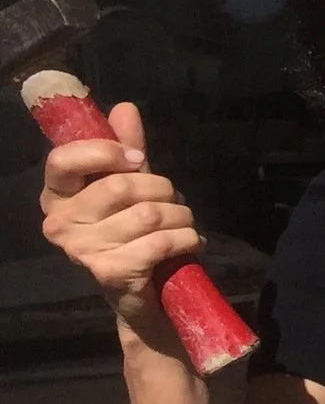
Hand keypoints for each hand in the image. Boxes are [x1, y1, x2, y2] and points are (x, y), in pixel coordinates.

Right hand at [38, 103, 198, 335]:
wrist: (147, 294)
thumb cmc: (135, 234)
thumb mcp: (132, 186)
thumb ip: (126, 149)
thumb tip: (124, 108)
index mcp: (56, 196)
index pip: (63, 159)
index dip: (108, 152)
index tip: (139, 159)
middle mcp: (59, 223)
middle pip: (122, 185)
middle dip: (163, 189)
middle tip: (174, 202)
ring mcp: (81, 250)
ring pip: (149, 213)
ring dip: (181, 216)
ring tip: (183, 226)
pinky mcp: (109, 272)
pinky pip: (160, 241)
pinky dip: (187, 239)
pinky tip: (189, 244)